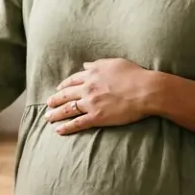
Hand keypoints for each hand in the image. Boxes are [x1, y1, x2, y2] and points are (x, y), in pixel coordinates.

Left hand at [44, 58, 159, 134]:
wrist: (146, 90)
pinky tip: (58, 130)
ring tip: (48, 117)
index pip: (72, 80)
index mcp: (92, 74)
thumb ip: (97, 64)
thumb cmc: (135, 75)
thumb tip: (85, 65)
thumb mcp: (115, 63)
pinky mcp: (97, 117)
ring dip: (55, 114)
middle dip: (54, 100)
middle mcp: (88, 88)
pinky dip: (66, 127)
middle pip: (66, 94)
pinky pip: (77, 123)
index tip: (58, 89)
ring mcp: (91, 103)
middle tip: (47, 104)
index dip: (63, 85)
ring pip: (68, 109)